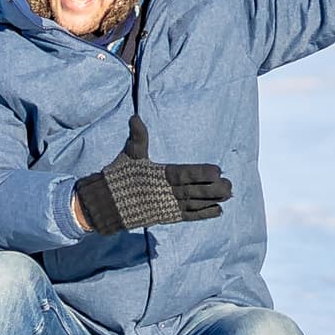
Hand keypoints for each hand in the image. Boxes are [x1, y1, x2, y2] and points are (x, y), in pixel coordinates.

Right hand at [73, 126, 234, 233]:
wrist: (104, 204)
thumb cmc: (118, 176)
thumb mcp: (129, 154)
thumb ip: (138, 137)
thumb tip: (135, 118)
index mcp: (159, 175)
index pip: (184, 173)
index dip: (201, 173)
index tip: (218, 170)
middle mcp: (164, 192)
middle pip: (193, 190)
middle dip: (213, 189)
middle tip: (230, 185)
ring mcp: (165, 206)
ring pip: (193, 204)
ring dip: (212, 201)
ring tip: (229, 196)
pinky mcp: (165, 216)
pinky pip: (187, 216)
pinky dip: (202, 215)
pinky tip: (218, 211)